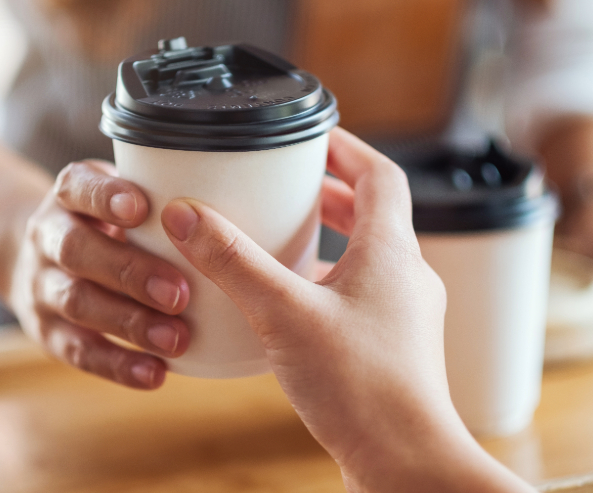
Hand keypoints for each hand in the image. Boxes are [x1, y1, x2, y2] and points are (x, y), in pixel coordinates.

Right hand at [6, 160, 190, 388]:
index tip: (143, 209)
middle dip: (129, 271)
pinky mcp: (48, 332)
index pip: (77, 186)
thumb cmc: (116, 225)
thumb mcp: (129, 197)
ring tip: (177, 339)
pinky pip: (80, 351)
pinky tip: (157, 373)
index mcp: (70, 195)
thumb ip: (167, 200)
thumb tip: (222, 211)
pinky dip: (118, 364)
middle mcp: (47, 237)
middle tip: (179, 292)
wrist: (49, 261)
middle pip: (75, 250)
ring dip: (129, 322)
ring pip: (76, 303)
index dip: (105, 198)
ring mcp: (41, 285)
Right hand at [161, 128, 531, 492]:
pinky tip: (287, 305)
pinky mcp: (389, 349)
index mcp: (391, 251)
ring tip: (280, 238)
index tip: (312, 133)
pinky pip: (357, 298)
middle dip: (329, 193)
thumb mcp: (284, 313)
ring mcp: (401, 315)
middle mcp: (404, 277)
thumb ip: (234, 261)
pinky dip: (325, 285)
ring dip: (326, 241)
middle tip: (287, 183)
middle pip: (371, 215)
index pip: (380, 174)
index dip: (347, 147)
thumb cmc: (363, 388)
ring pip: (363, 259)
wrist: (404, 461)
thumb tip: (187, 214)